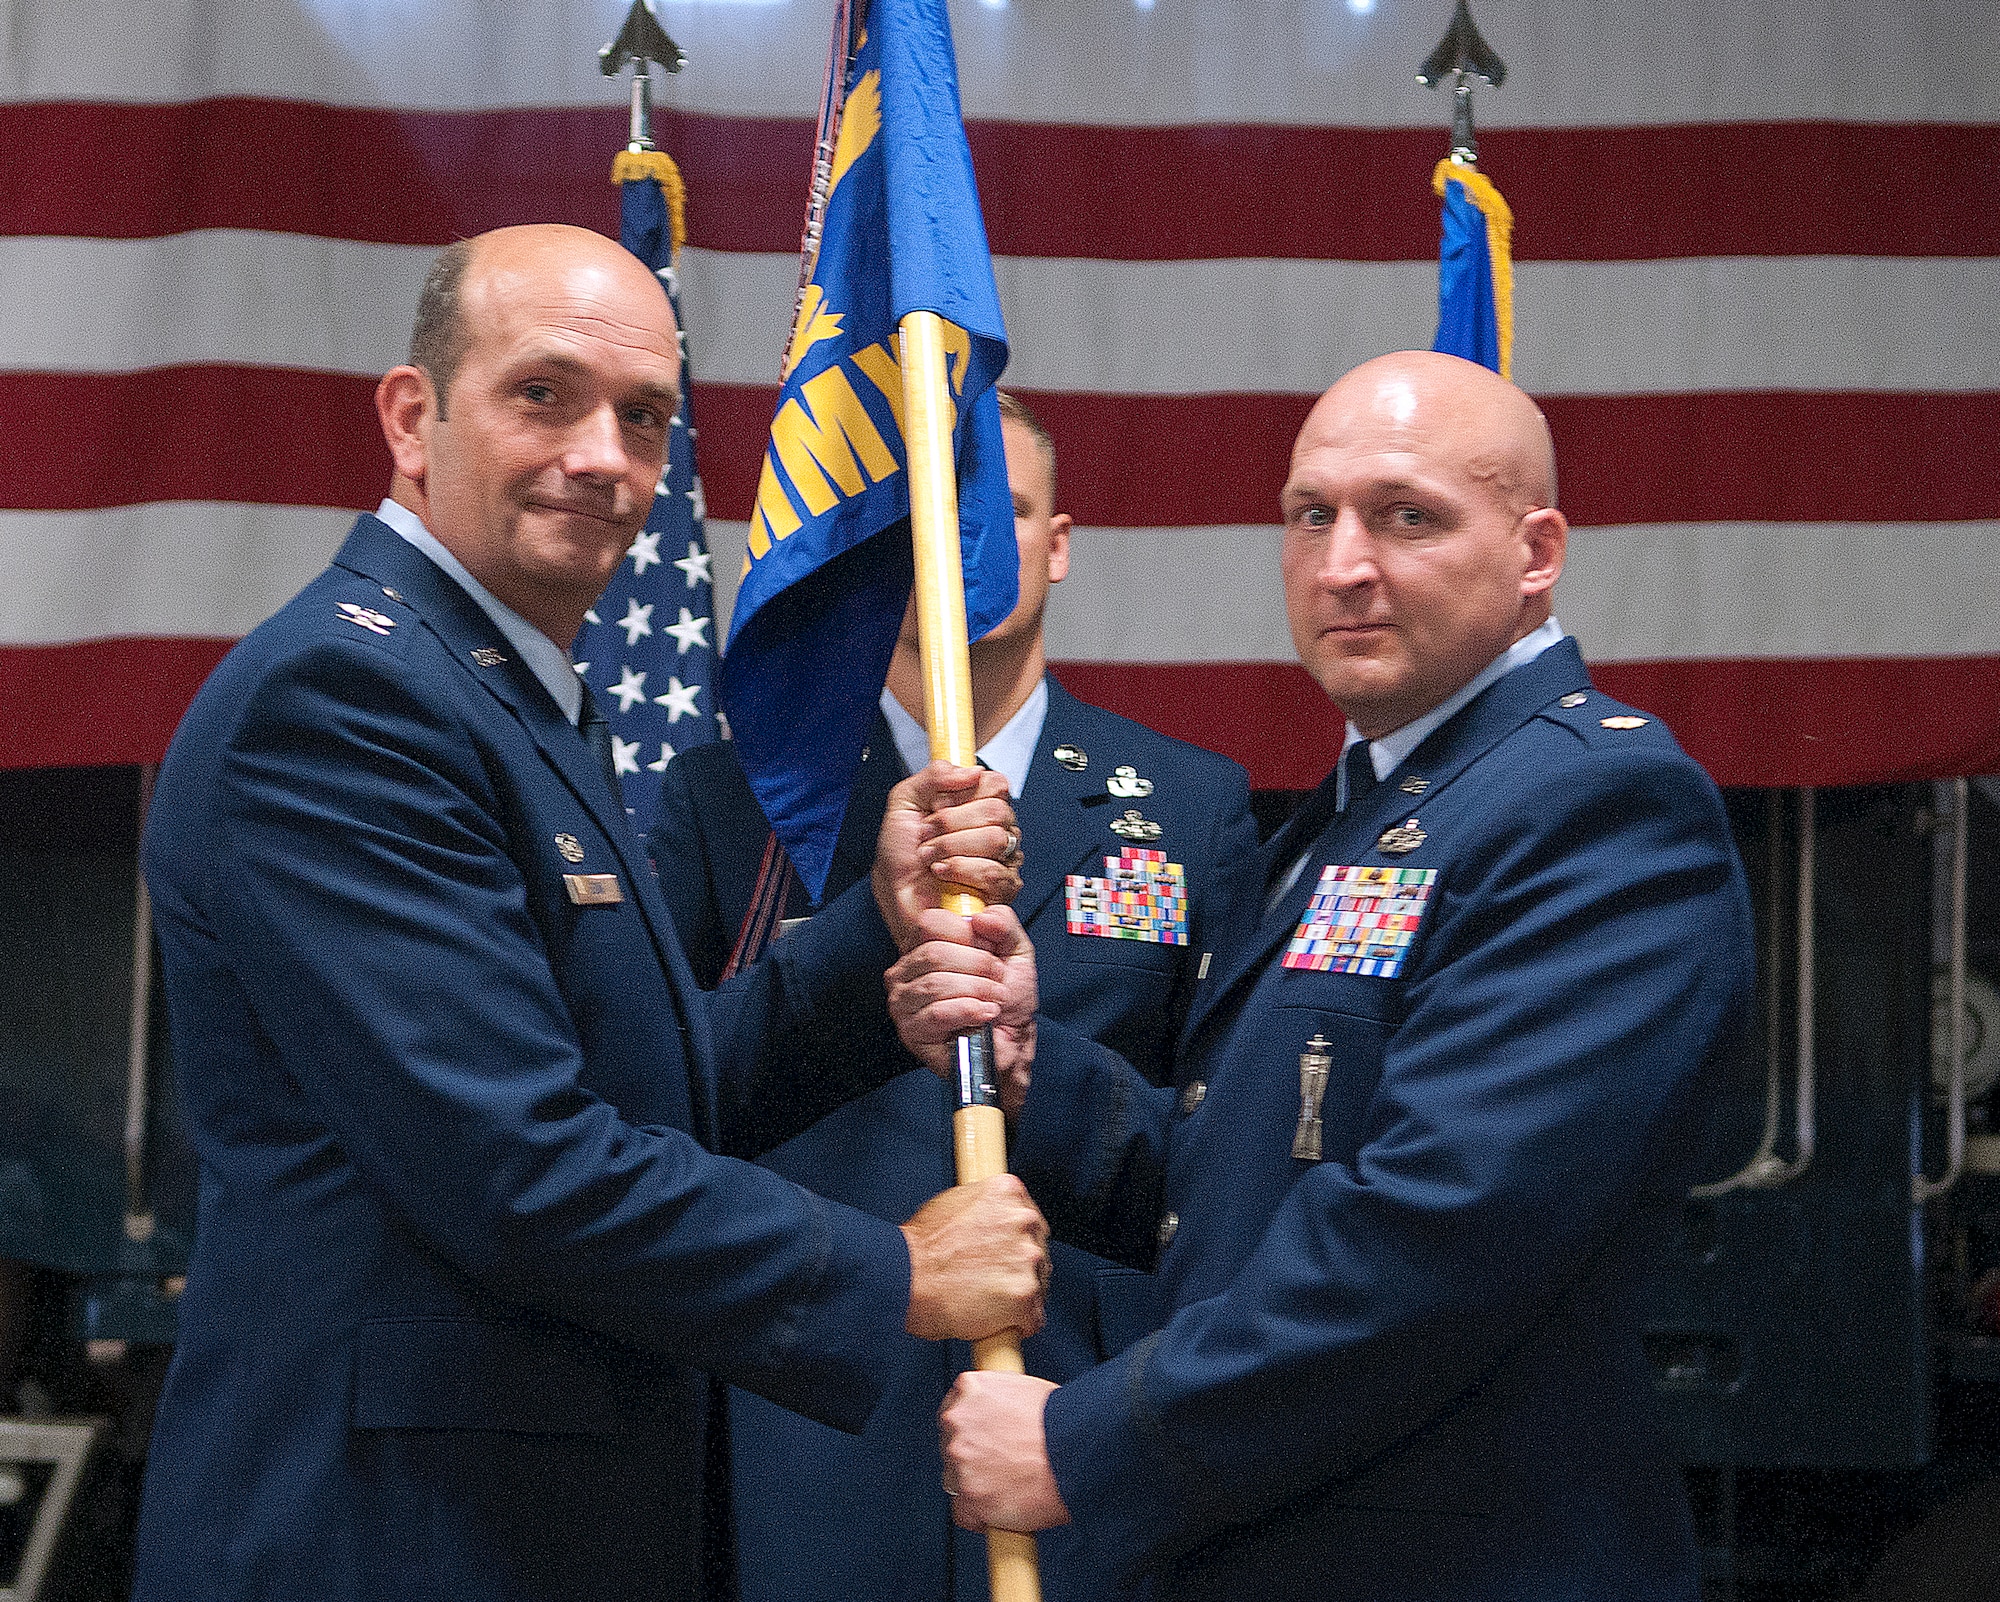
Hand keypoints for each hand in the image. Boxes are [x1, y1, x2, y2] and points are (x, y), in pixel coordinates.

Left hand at [874, 761, 1021, 951]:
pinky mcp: (1003, 889)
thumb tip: (972, 770)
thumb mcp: (903, 804)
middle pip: (997, 809)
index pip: (996, 783)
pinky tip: (943, 874)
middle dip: (950, 823)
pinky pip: (994, 871)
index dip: (963, 793)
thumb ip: (933, 776)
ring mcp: (1003, 860)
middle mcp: (996, 830)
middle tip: (927, 837)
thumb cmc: (900, 861)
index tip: (936, 807)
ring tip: (931, 858)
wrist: (896, 901)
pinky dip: (960, 870)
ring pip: (997, 838)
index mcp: (976, 807)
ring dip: (951, 847)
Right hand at [886, 907, 1035, 1112]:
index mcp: (923, 946)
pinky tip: (983, 1015)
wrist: (1012, 1041)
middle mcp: (906, 971)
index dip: (965, 934)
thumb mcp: (1015, 951)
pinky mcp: (911, 1031)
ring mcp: (903, 1002)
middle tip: (996, 980)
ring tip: (993, 1000)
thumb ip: (1003, 924)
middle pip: (934, 953)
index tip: (988, 951)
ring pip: (935, 983)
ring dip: (976, 990)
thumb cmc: (1007, 998)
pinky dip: (968, 1011)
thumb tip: (982, 917)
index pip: (930, 923)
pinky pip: (937, 1012)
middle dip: (977, 966)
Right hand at [902, 1175, 1048, 1342]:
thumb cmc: (920, 1248)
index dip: (1015, 1243)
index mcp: (1009, 1192)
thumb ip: (986, 1209)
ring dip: (1018, 1296)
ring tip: (985, 1301)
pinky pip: (1034, 1318)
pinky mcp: (1025, 1295)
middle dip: (1019, 1269)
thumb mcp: (953, 1203)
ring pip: (1038, 1284)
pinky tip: (993, 1320)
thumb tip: (996, 1219)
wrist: (904, 1278)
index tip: (1003, 1256)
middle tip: (990, 1280)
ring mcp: (1027, 1258)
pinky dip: (1017, 1324)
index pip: (1031, 1221)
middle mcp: (1024, 1220)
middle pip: (1038, 1251)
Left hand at [940, 1371, 1069, 1531]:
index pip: (953, 1412)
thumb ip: (998, 1400)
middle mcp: (957, 1420)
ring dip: (976, 1485)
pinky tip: (1002, 1510)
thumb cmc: (1063, 1421)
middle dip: (972, 1457)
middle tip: (1003, 1466)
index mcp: (969, 1388)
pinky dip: (980, 1517)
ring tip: (1009, 1487)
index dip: (970, 1431)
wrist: (1078, 1451)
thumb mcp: (1025, 1390)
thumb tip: (994, 1415)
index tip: (984, 1442)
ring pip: (954, 1480)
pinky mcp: (970, 1495)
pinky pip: (963, 1514)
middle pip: (951, 1446)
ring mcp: (960, 1459)